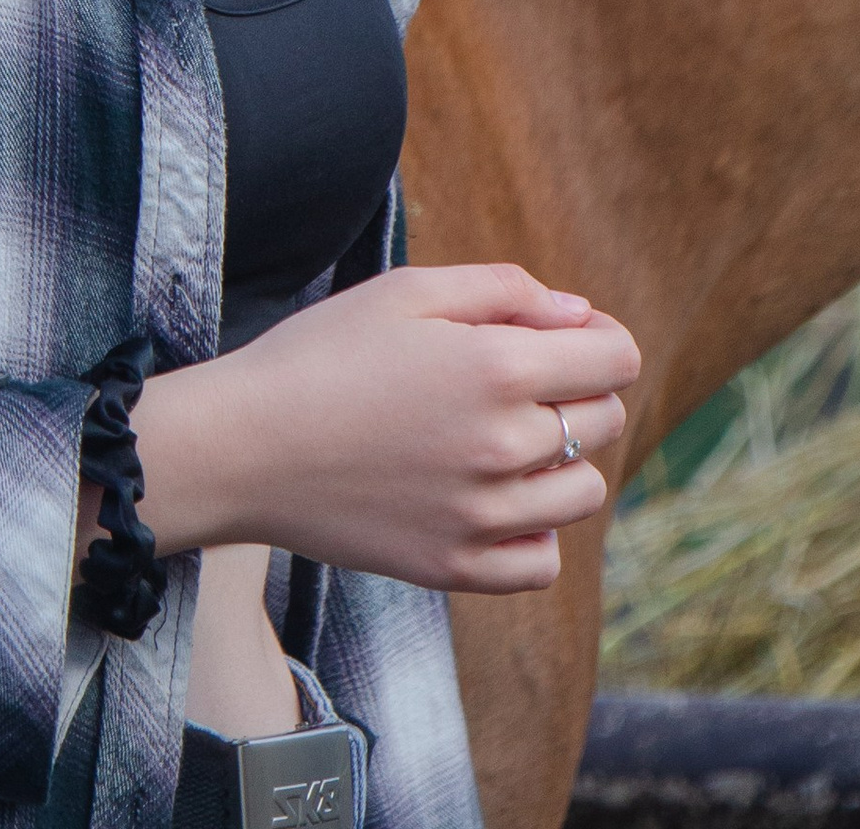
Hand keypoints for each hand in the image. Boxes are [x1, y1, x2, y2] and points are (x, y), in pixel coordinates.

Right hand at [130, 263, 637, 593]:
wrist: (244, 447)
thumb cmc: (321, 354)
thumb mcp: (408, 291)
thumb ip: (505, 290)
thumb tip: (578, 315)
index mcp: (499, 368)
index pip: (615, 359)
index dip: (597, 338)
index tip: (561, 337)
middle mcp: (505, 448)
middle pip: (603, 421)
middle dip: (577, 390)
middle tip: (514, 379)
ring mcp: (482, 518)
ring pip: (583, 493)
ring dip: (563, 460)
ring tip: (504, 438)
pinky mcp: (454, 568)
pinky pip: (541, 562)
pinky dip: (535, 531)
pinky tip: (495, 498)